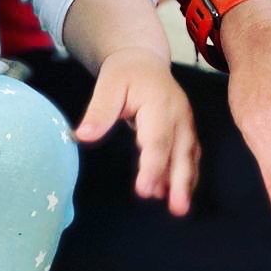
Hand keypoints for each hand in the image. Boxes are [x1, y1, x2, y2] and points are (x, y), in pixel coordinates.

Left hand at [75, 46, 199, 215]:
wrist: (144, 62)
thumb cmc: (124, 74)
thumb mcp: (107, 85)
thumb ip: (99, 111)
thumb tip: (82, 136)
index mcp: (159, 104)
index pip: (157, 141)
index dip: (153, 166)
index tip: (144, 190)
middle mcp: (178, 115)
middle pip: (180, 152)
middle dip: (180, 182)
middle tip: (177, 208)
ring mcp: (184, 123)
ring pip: (188, 156)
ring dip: (185, 183)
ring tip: (178, 208)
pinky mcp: (184, 130)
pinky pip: (188, 155)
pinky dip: (184, 175)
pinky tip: (173, 194)